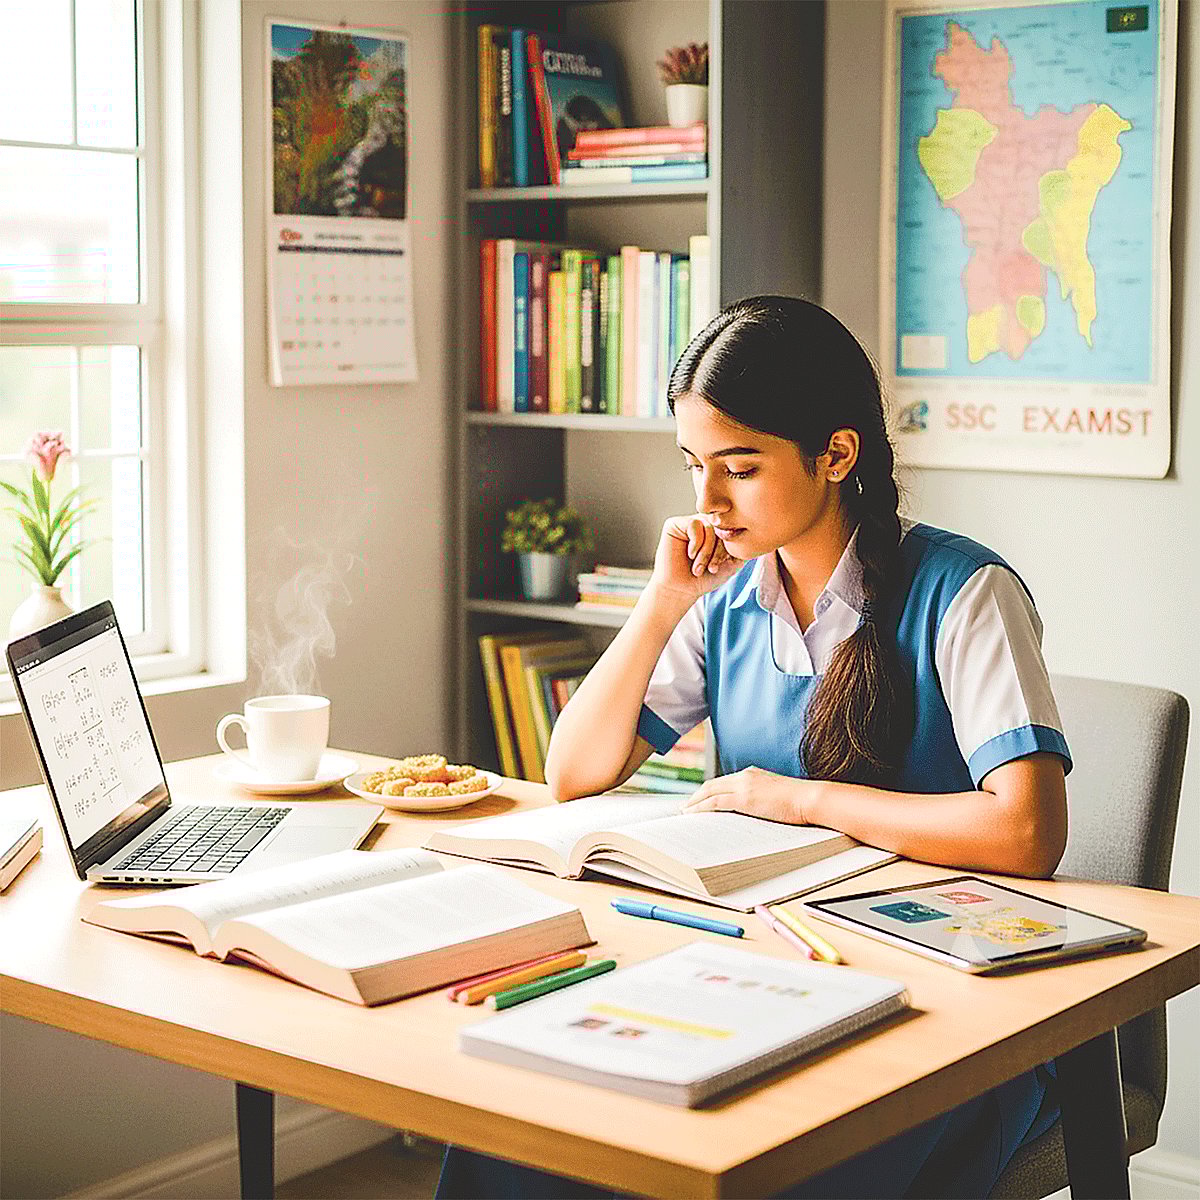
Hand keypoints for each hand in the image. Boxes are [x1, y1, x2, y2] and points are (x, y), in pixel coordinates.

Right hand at [649, 514, 743, 606]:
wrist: (680, 590)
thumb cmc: (704, 578)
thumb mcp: (731, 563)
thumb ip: (741, 546)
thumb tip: (748, 529)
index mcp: (718, 530)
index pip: (734, 527)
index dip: (732, 547)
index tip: (724, 565)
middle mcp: (705, 523)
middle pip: (722, 526)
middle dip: (720, 550)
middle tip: (712, 569)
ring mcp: (691, 522)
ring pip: (709, 526)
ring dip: (706, 551)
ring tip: (698, 568)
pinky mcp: (675, 524)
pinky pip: (695, 524)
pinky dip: (696, 544)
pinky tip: (690, 555)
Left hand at [679, 766, 815, 824]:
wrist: (809, 798)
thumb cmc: (799, 801)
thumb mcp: (775, 795)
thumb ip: (760, 798)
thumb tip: (752, 810)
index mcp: (752, 774)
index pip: (723, 782)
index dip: (708, 791)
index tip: (698, 799)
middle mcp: (744, 776)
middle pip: (711, 785)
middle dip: (696, 796)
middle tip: (685, 807)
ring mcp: (743, 786)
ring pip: (709, 792)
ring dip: (694, 803)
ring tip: (685, 812)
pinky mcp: (744, 798)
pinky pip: (715, 803)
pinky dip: (701, 808)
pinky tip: (693, 814)